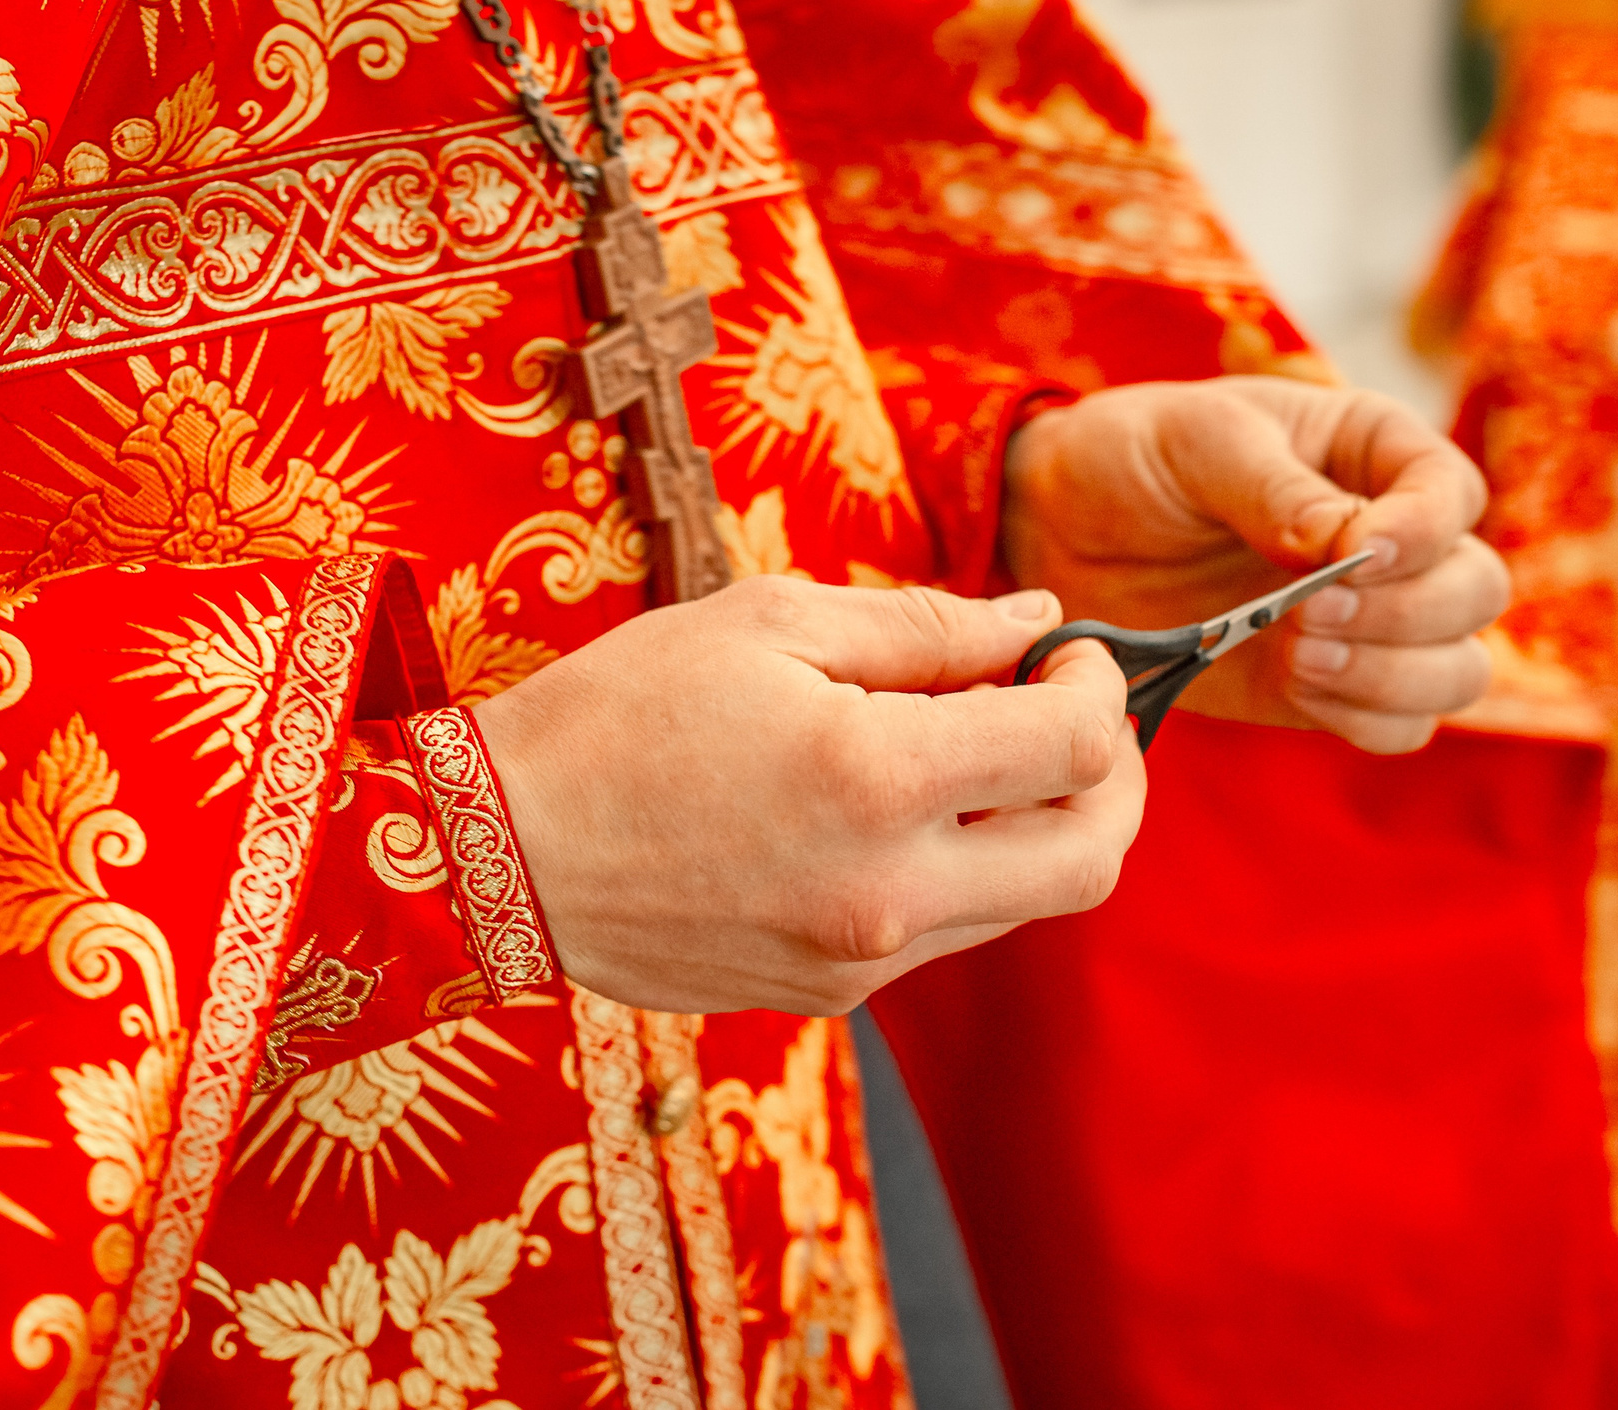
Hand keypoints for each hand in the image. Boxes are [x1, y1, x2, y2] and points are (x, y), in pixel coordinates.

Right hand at [468, 578, 1143, 1014]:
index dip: (1096, 684)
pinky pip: (943, 936)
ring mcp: (862, 960)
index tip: (1065, 649)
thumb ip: (921, 626)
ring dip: (1039, 827)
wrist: (500, 850)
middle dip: (1116, 776)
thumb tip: (1035, 621)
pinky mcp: (828, 997)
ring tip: (980, 754)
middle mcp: (889, 890)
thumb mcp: (765, 622)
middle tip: (1077, 713)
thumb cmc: (617, 714)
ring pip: (1027, 906)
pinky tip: (892, 813)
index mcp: (877, 778)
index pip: (1076, 746)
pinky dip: (958, 871)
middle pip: (1094, 856)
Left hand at [1000, 377, 1507, 753]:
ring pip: (1457, 670)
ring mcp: (1367, 621)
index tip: (1362, 552)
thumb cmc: (1134, 455)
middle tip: (1311, 613)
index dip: (1426, 532)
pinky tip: (1299, 687)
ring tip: (1300, 657)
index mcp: (1375, 452)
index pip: (1453, 495)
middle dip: (1410, 613)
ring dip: (1394, 675)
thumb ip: (1273, 488)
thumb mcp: (1196, 439)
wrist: (1061, 527)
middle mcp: (1394, 540)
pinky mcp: (1328, 686)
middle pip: (1475, 591)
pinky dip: (1365, 719)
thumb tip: (1348, 544)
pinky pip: (1397, 726)